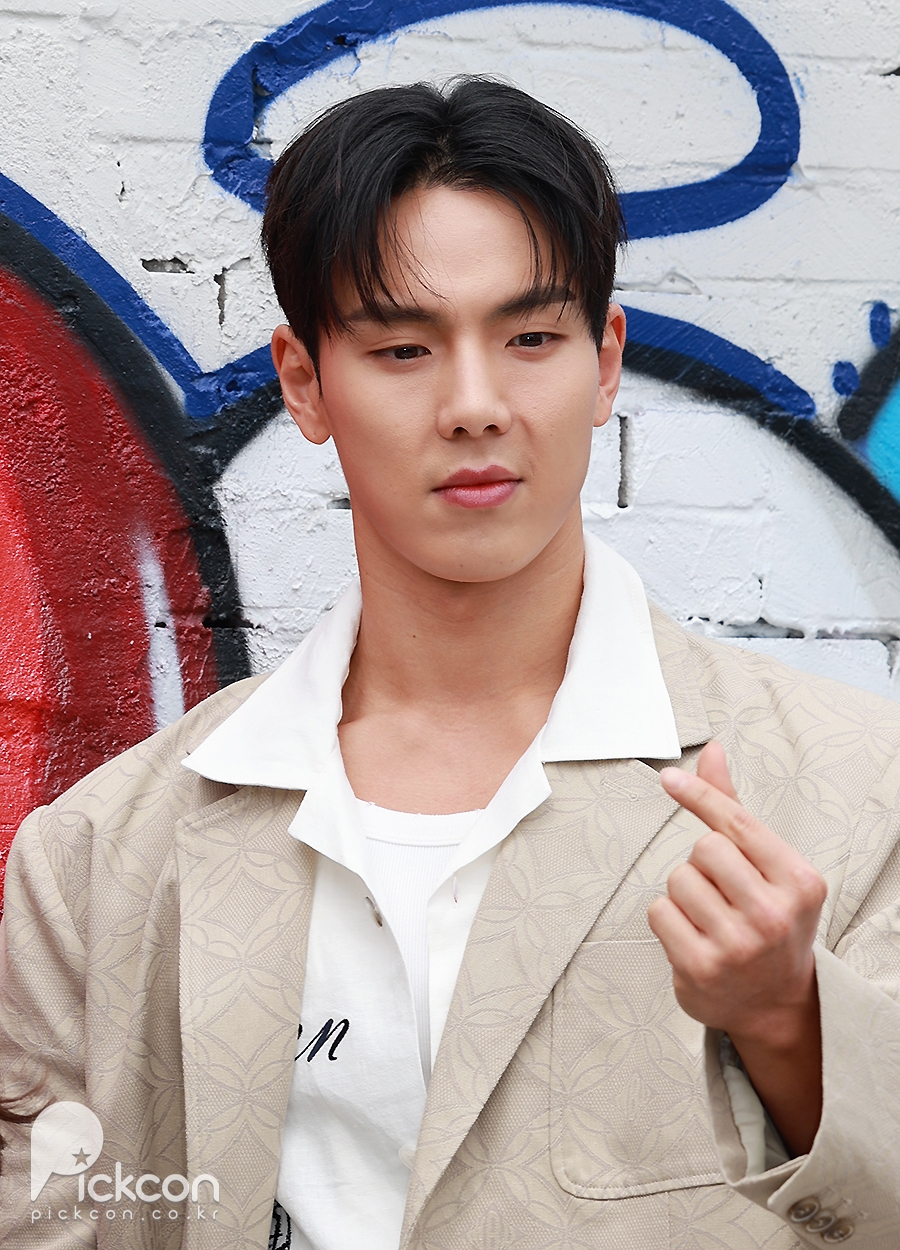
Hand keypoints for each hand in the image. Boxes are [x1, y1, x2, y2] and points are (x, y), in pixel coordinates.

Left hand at [647, 741, 827, 1153]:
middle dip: (703, 863)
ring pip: (678, 879)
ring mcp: (738, 946)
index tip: (668, 778)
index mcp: (799, 882)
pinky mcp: (702, 969)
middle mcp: (774, 915)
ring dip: (684, 892)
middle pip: (704, 848)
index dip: (699, 795)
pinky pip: (659, 912)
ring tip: (710, 917)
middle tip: (723, 891)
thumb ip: (734, 809)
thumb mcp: (768, 866)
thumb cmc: (769, 921)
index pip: (737, 823)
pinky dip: (668, 919)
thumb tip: (712, 752)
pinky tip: (693, 937)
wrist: (776, 1004)